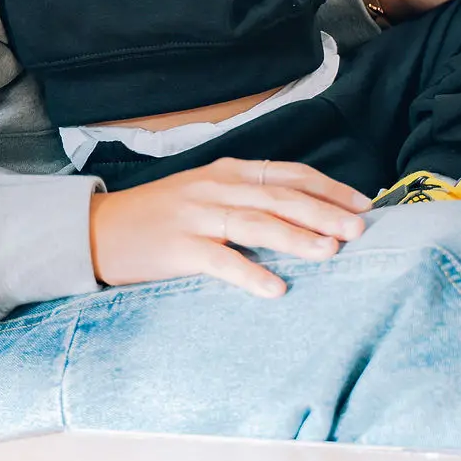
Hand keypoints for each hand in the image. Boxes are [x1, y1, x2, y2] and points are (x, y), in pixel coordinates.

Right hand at [89, 157, 370, 299]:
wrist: (96, 230)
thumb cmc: (158, 216)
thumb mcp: (204, 193)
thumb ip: (246, 197)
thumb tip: (303, 213)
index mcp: (226, 173)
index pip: (288, 174)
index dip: (328, 188)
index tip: (364, 203)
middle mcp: (215, 188)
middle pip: (280, 197)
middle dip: (324, 212)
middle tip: (361, 228)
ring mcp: (196, 217)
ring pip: (256, 223)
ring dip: (297, 237)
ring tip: (332, 252)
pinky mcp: (178, 248)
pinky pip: (220, 260)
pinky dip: (250, 273)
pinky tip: (277, 288)